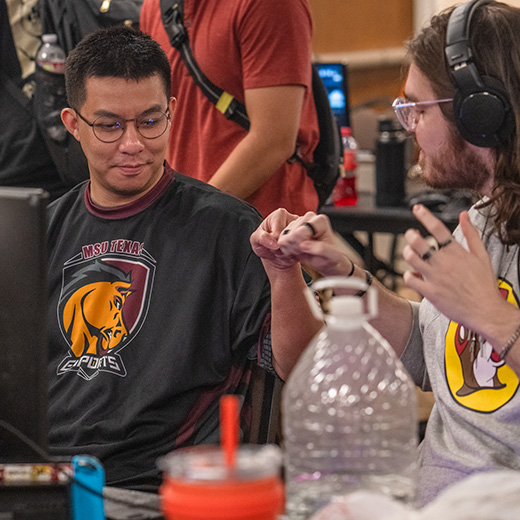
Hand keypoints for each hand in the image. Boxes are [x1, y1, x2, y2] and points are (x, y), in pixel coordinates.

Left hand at [250, 208, 300, 269]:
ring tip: (286, 251)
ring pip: (300, 242)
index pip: (279, 232)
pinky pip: (306, 247)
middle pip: (291, 236)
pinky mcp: (310, 238)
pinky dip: (299, 253)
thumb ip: (262, 238)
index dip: (275, 243)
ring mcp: (304, 228)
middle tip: (279, 250)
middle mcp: (294, 217)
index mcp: (279, 214)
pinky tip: (294, 253)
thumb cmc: (264, 244)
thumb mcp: (256, 241)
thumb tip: (274, 243)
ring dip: (292, 251)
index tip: (273, 245)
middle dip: (284, 248)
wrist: (276, 256)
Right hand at [275, 212, 353, 276]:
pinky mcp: (291, 230)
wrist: (325, 262)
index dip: (302, 243)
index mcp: (320, 221)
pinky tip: (295, 251)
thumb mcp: (331, 256)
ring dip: (291, 247)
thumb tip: (304, 244)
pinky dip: (286, 248)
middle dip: (296, 245)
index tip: (309, 249)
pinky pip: (281, 239)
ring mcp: (299, 223)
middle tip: (305, 251)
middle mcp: (309, 218)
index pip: (301, 231)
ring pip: (285, 235)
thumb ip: (321, 249)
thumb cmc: (330, 258)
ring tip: (301, 251)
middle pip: (292, 232)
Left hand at [402, 204, 506, 331]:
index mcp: (456, 252)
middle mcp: (444, 262)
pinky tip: (413, 274)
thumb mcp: (482, 256)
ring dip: (407, 253)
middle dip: (411, 235)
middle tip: (411, 234)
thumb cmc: (484, 285)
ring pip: (411, 258)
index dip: (424, 215)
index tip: (417, 208)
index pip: (437, 228)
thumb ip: (471, 234)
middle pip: (418, 242)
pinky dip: (408, 275)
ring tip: (410, 252)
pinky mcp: (430, 292)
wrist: (486, 311)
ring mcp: (435, 277)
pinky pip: (410, 279)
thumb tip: (463, 215)